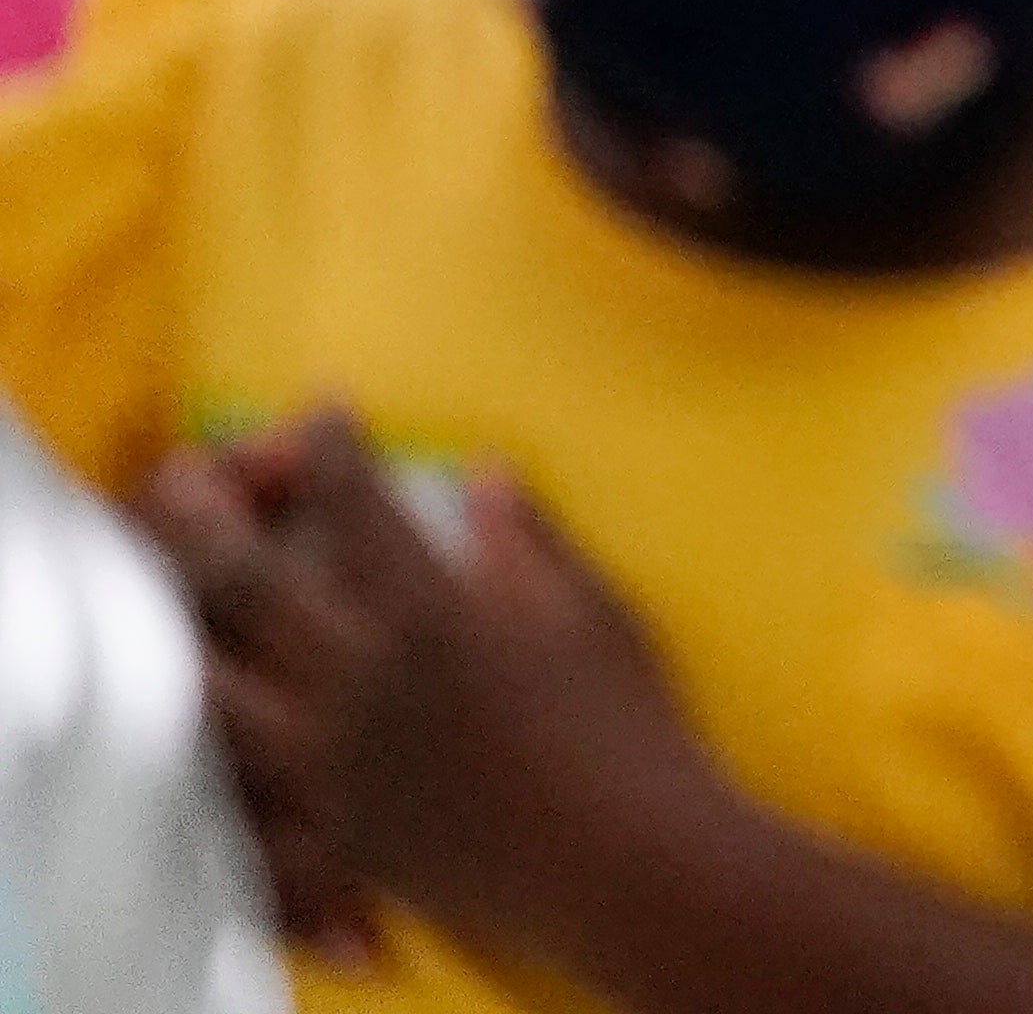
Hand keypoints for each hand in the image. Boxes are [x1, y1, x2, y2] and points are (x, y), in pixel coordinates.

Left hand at [146, 415, 712, 959]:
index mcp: (428, 614)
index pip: (354, 503)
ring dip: (171, 627)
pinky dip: (203, 758)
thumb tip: (482, 474)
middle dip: (204, 512)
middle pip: (237, 583)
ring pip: (201, 687)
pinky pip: (231, 795)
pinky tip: (192, 728)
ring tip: (164, 594)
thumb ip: (524, 539)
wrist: (620, 862)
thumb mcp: (592, 611)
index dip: (329, 445)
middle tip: (193, 471)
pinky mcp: (321, 834)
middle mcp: (355, 682)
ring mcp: (324, 765)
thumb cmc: (627, 727)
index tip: (322, 412)